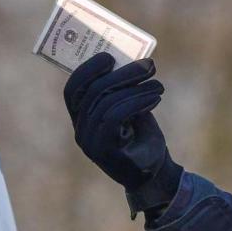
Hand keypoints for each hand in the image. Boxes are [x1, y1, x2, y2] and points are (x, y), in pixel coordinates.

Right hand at [63, 53, 179, 208]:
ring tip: (158, 84)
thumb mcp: (130, 109)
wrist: (154, 174)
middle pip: (93, 91)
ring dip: (136, 88)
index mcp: (81, 119)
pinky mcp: (103, 150)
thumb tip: (129, 60)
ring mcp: (89, 142)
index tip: (110, 56)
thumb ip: (121, 90)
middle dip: (122, 73)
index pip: (73, 89)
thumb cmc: (142, 138)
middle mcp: (80, 130)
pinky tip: (155, 98)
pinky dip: (138, 101)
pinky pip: (115, 116)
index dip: (88, 69)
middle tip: (149, 65)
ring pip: (106, 102)